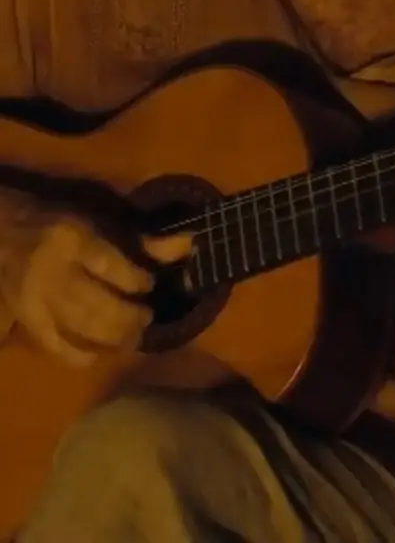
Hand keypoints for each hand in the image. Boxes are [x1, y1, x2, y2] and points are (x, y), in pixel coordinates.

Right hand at [0, 204, 190, 367]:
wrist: (2, 233)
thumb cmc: (62, 226)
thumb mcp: (103, 223)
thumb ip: (146, 240)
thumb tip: (191, 245)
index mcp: (72, 239)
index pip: (110, 267)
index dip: (137, 280)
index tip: (151, 284)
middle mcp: (50, 272)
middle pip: (95, 305)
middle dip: (129, 316)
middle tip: (147, 317)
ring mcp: (33, 300)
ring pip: (78, 328)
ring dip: (113, 338)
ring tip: (134, 334)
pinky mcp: (24, 320)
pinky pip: (54, 347)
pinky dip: (81, 356)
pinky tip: (102, 353)